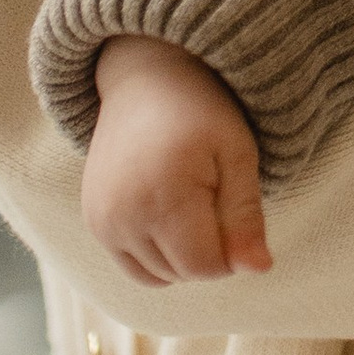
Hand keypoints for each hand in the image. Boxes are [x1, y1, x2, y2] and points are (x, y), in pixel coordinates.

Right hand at [83, 35, 272, 285]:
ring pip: (159, 275)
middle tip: (213, 193)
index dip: (233, 250)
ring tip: (190, 200)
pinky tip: (170, 215)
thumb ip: (246, 216)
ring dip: (183, 254)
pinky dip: (158, 255)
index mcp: (164, 196)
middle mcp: (124, 216)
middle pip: (182, 273)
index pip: (206, 266)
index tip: (237, 209)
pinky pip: (134, 267)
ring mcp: (102, 222)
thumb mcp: (238, 154)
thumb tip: (259, 269)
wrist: (146, 79)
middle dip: (209, 250)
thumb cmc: (203, 111)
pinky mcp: (94, 222)